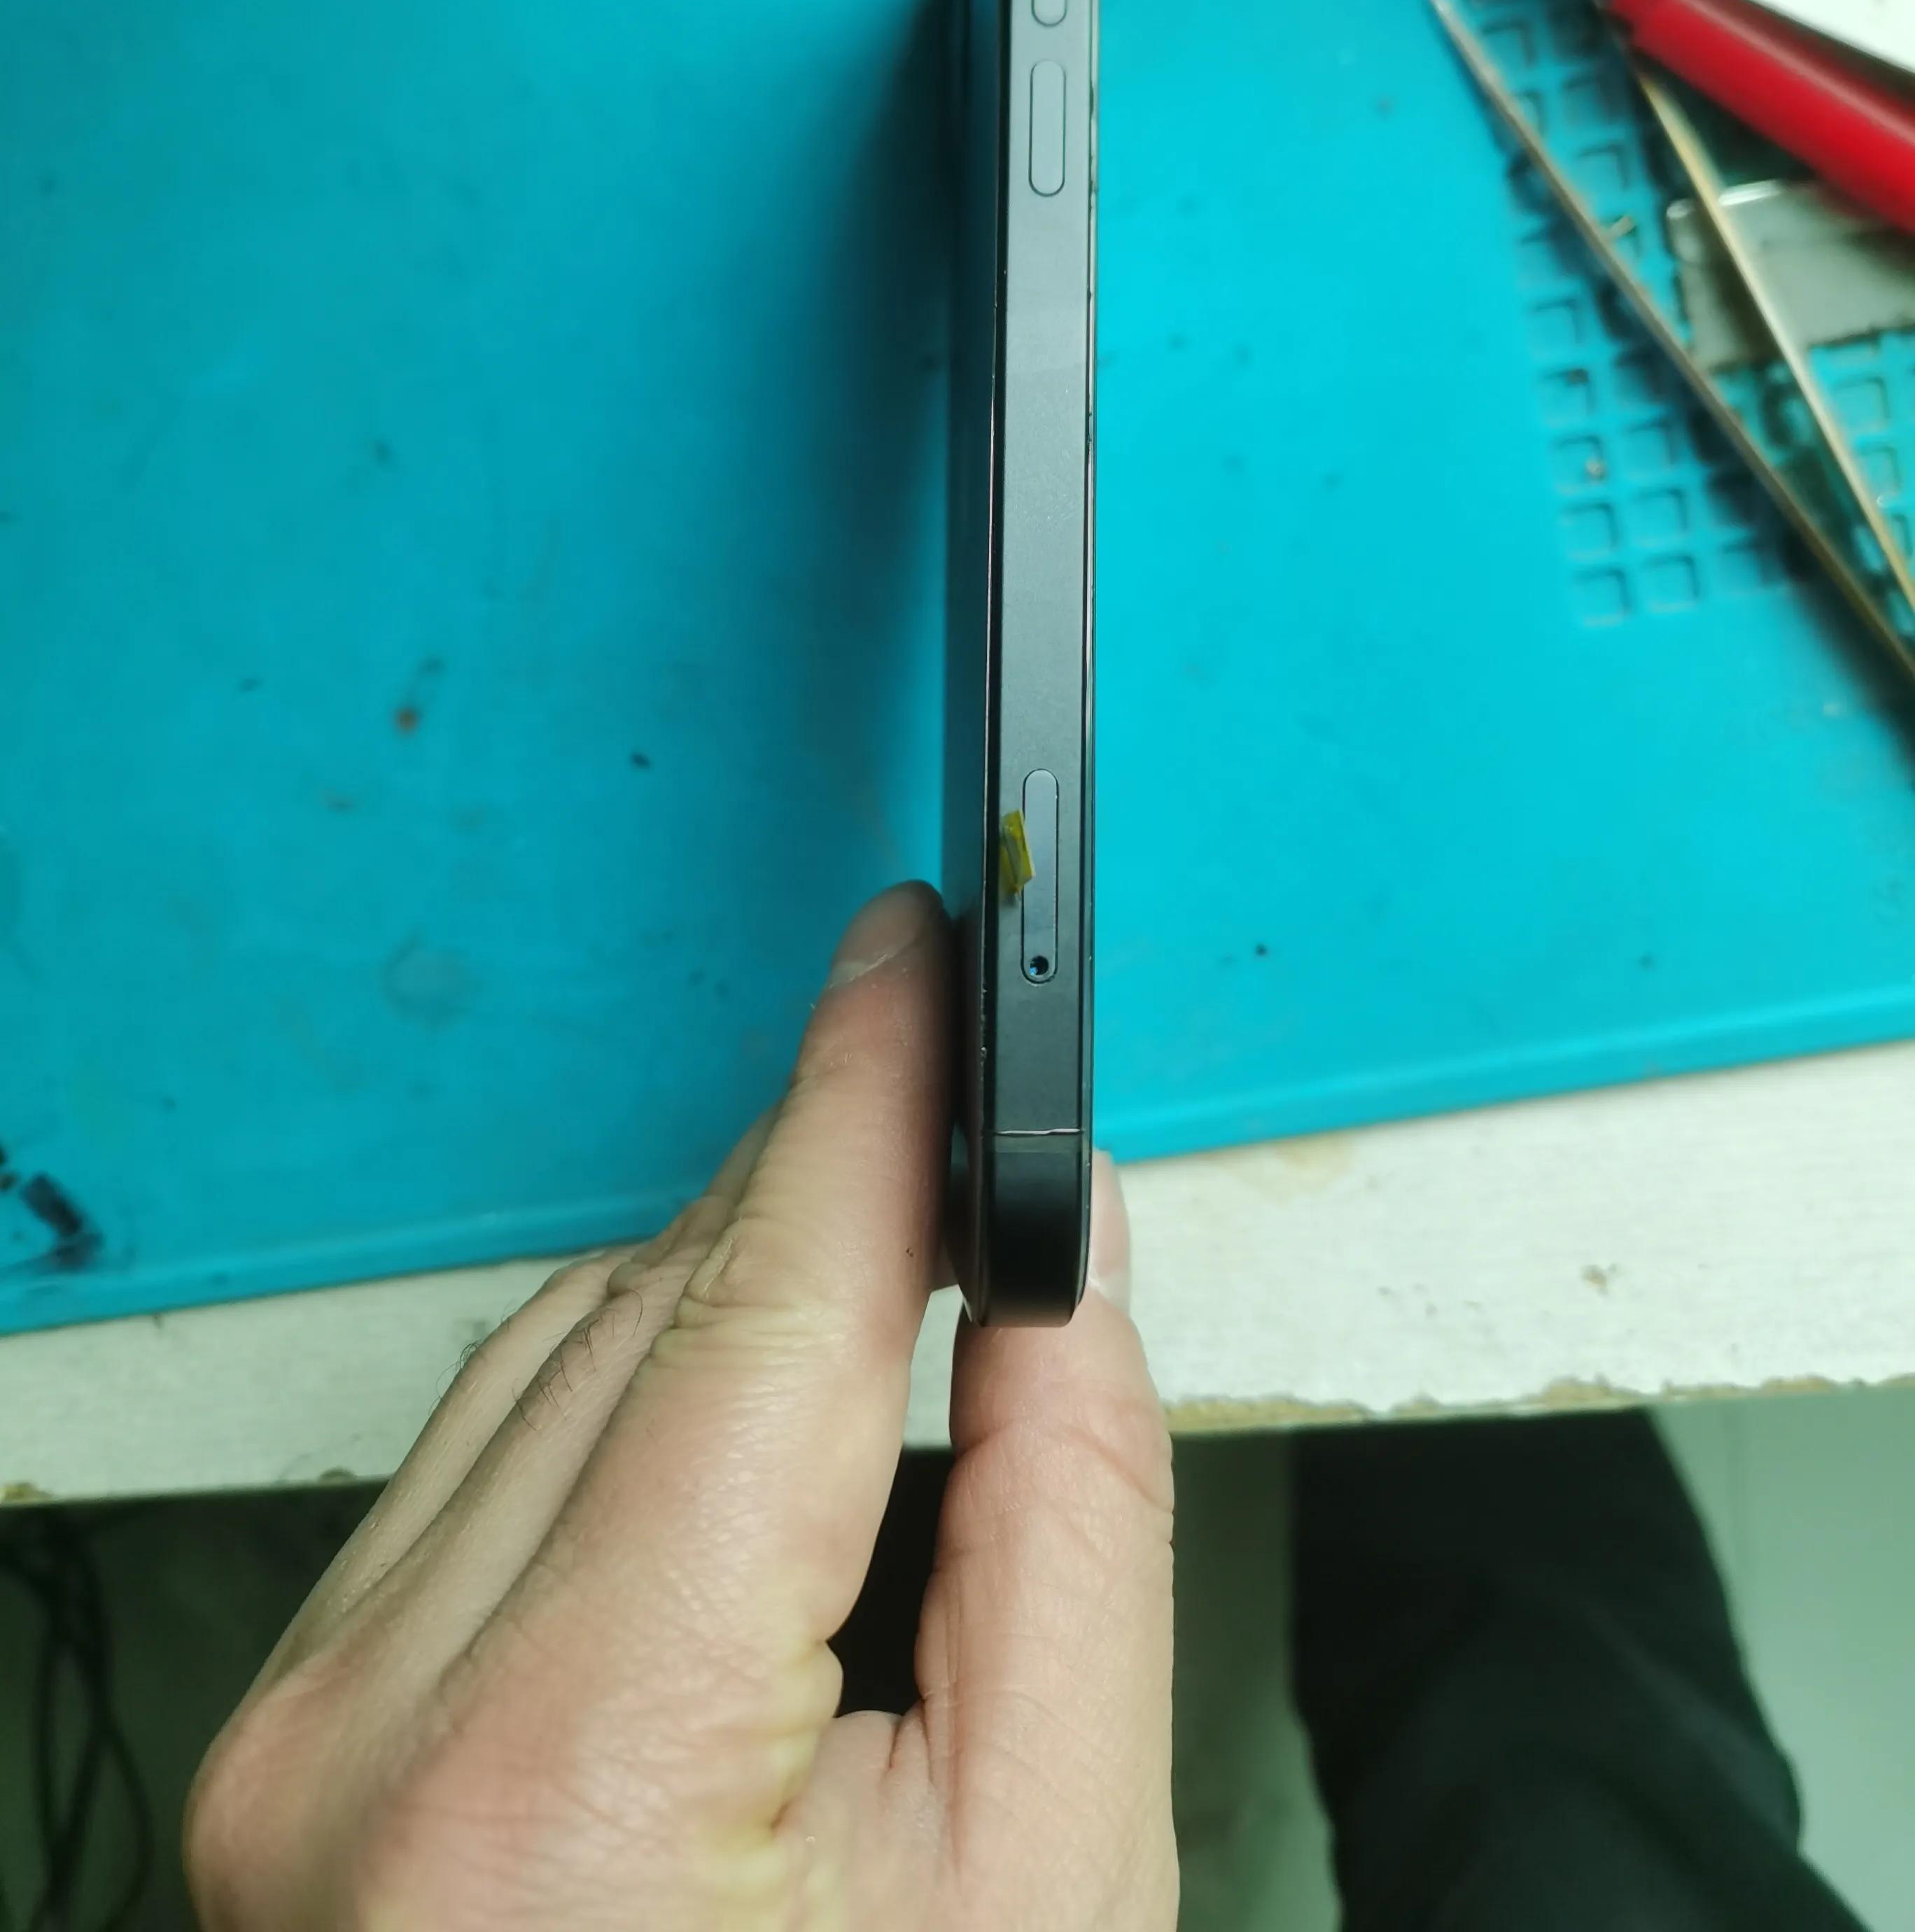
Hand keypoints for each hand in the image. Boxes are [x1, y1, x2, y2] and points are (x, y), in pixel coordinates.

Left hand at [187, 882, 1175, 1931]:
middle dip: (823, 1195)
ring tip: (887, 1281)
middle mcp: (370, 1737)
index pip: (755, 1310)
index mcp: (565, 1778)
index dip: (866, 1097)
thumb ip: (1074, 1515)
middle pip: (643, 1320)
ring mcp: (301, 1749)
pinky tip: (741, 1422)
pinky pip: (476, 1470)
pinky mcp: (295, 1753)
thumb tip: (1057, 1258)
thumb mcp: (1058, 1879)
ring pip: (544, 1365)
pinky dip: (626, 1401)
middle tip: (966, 1121)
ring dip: (726, 1296)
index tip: (924, 958)